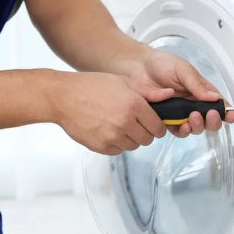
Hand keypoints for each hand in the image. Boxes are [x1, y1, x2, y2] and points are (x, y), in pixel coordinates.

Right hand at [52, 71, 173, 154]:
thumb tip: (170, 95)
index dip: (158, 126)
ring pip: (134, 146)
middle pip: (148, 139)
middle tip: (135, 123)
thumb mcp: (123, 82)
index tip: (153, 123)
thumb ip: (149, 92)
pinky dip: (117, 144)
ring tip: (119, 125)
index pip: (158, 127)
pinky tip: (108, 130)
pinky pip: (118, 150)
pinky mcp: (101, 146)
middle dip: (145, 133)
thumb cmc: (92, 86)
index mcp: (134, 106)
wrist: (63, 97)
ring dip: (131, 138)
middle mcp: (125, 123)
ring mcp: (112, 136)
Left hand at [125, 50, 233, 137]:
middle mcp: (193, 104)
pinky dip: (183, 131)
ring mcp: (180, 114)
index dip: (227, 112)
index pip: (218, 104)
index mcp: (201, 91)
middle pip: (210, 120)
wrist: (137, 68)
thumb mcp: (183, 70)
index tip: (231, 115)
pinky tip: (182, 126)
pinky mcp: (167, 121)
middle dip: (213, 121)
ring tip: (193, 117)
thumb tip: (214, 97)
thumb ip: (197, 84)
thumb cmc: (161, 64)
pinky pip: (178, 131)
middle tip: (209, 115)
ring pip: (196, 128)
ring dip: (198, 126)